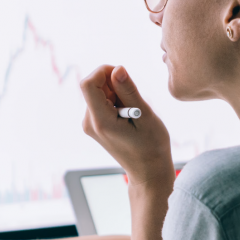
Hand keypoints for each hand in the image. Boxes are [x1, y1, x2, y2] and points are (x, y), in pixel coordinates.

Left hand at [80, 65, 173, 188]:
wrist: (148, 171)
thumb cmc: (151, 146)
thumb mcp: (145, 115)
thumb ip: (129, 91)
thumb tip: (117, 68)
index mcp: (100, 121)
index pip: (88, 84)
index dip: (103, 71)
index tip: (122, 75)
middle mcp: (89, 123)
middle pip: (93, 87)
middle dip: (113, 84)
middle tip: (133, 100)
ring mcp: (89, 125)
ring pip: (98, 93)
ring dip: (115, 93)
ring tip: (131, 111)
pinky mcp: (94, 125)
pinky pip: (100, 102)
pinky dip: (114, 101)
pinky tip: (127, 115)